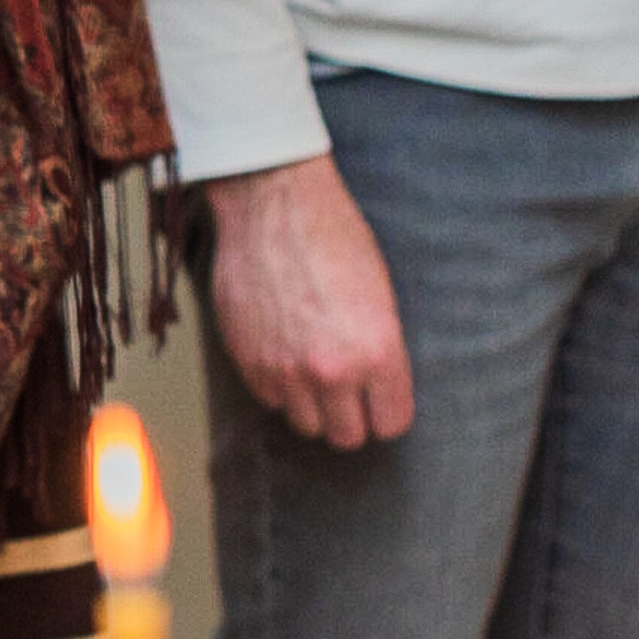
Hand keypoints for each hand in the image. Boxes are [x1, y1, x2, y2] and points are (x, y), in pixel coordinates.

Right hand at [207, 154, 413, 448]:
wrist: (273, 202)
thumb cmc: (336, 237)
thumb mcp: (381, 295)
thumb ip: (379, 352)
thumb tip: (374, 391)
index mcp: (378, 352)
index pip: (391, 423)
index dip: (388, 411)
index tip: (381, 399)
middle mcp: (332, 369)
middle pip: (348, 436)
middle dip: (351, 417)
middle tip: (349, 392)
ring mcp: (284, 368)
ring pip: (306, 425)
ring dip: (313, 406)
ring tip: (314, 372)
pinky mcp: (247, 359)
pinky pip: (270, 400)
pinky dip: (279, 386)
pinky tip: (284, 352)